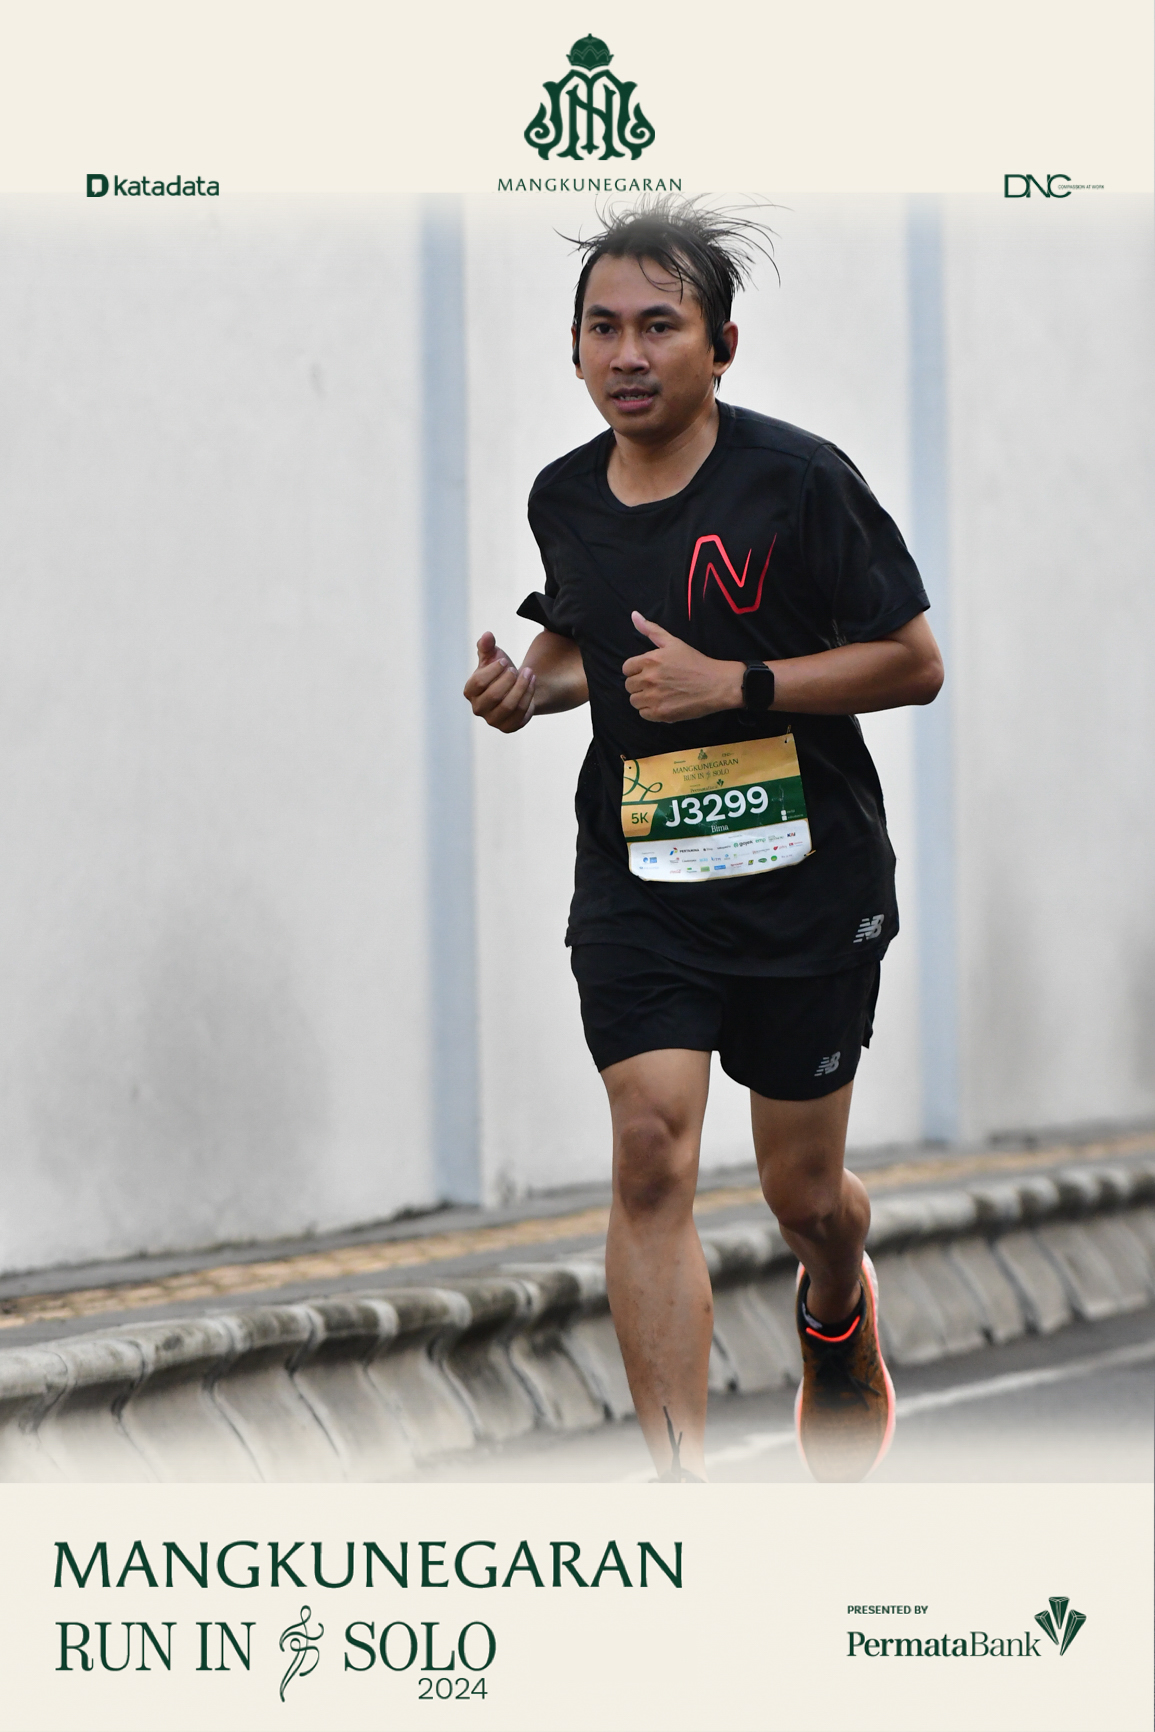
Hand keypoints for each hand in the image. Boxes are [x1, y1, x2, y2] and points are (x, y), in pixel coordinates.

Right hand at [464, 632, 535, 732]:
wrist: (515, 687)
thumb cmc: (500, 670)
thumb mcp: (493, 655)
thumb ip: (487, 646)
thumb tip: (487, 635)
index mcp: (470, 691)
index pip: (478, 683)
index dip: (494, 670)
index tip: (505, 661)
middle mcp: (478, 709)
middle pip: (494, 696)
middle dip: (509, 680)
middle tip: (517, 669)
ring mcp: (493, 720)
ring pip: (509, 706)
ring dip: (522, 687)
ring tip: (529, 672)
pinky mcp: (508, 727)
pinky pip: (521, 714)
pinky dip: (529, 696)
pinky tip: (532, 683)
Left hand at [622, 612, 743, 721]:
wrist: (717, 684)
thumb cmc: (696, 662)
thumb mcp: (673, 642)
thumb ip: (651, 630)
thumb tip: (633, 615)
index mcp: (650, 660)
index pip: (626, 669)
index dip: (636, 670)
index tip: (649, 672)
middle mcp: (649, 679)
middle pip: (629, 686)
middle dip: (640, 684)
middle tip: (656, 684)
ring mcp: (654, 697)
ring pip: (634, 701)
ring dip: (643, 698)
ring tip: (659, 694)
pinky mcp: (661, 713)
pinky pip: (644, 714)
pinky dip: (651, 711)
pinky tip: (663, 704)